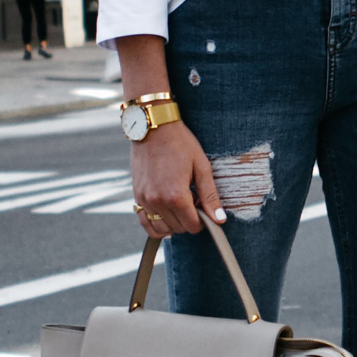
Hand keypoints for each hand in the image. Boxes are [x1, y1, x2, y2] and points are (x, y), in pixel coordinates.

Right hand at [131, 121, 225, 237]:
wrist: (153, 128)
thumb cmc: (180, 144)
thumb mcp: (201, 167)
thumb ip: (210, 196)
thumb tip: (220, 219)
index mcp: (176, 195)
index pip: (193, 226)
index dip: (203, 220)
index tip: (204, 206)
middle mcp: (158, 201)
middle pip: (179, 228)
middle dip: (189, 219)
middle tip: (193, 200)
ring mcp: (144, 200)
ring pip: (162, 229)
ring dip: (174, 223)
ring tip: (179, 203)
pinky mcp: (136, 196)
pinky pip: (145, 223)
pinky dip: (155, 225)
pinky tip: (165, 214)